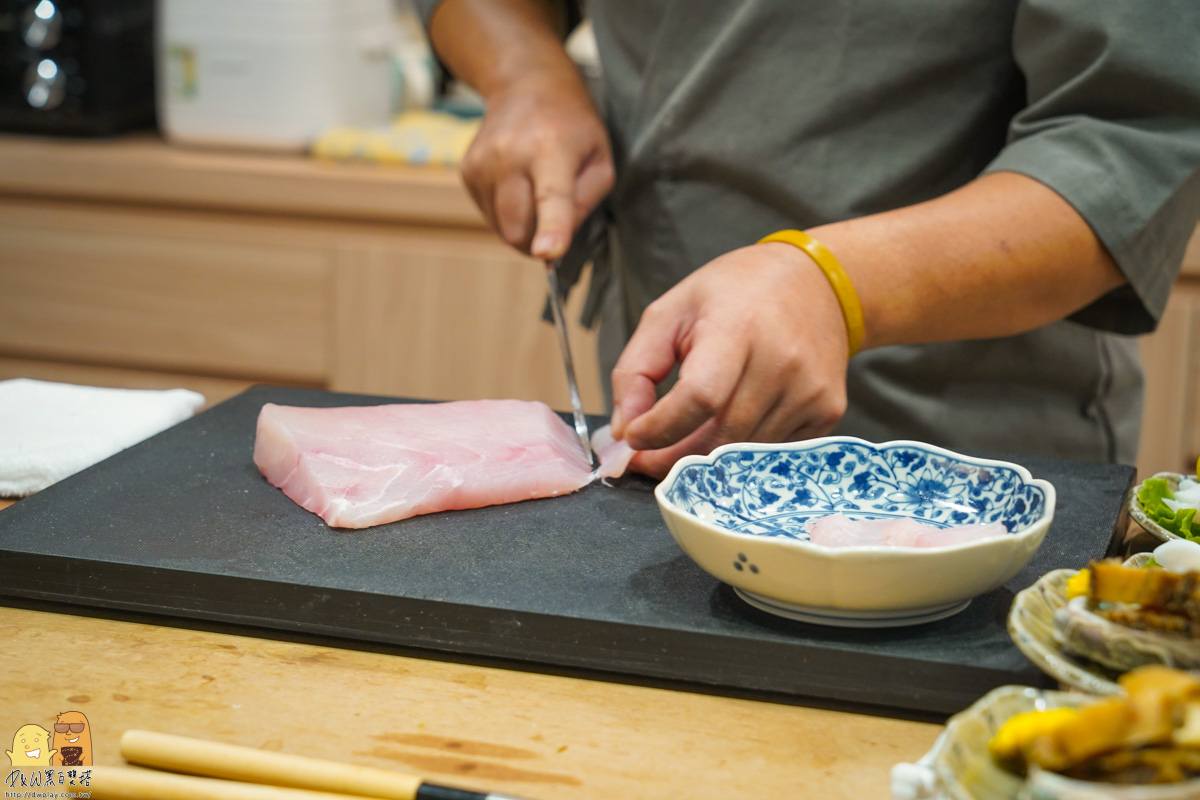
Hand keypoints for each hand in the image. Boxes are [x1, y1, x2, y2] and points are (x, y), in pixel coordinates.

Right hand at [461, 70, 612, 258]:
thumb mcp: (600, 158)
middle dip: (537, 242)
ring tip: (535, 189)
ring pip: (501, 228)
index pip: (552, 196)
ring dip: (522, 225)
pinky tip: (517, 183)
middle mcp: (510, 154)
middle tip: (554, 224)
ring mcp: (483, 163)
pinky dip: (506, 211)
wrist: (525, 84)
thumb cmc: (571, 124)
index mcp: (552, 149)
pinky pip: (489, 214)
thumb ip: (586, 202)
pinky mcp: (467, 171)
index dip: (552, 228)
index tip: (547, 253)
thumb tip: (558, 242)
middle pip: (518, 228)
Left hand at [610, 243, 850, 477]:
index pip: (699, 397)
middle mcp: (782, 361)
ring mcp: (810, 390)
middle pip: (720, 436)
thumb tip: (625, 430)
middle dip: (673, 458)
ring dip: (705, 461)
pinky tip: (726, 430)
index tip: (633, 439)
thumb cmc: (736, 293)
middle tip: (646, 458)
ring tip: (681, 444)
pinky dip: (742, 454)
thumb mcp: (671, 311)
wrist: (816, 282)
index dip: (660, 428)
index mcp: (739, 327)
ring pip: (745, 454)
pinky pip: (773, 454)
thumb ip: (635, 369)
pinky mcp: (827, 411)